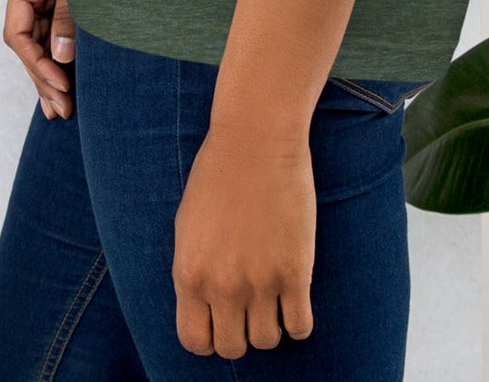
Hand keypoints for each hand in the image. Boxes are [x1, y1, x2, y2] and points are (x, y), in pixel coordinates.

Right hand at [3, 0, 75, 117]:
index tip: (61, 86)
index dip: (36, 64)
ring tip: (63, 104)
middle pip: (26, 39)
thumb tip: (60, 56)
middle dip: (42, 75)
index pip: (17, 33)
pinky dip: (63, 45)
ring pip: (40, 33)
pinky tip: (72, 71)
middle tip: (62, 111)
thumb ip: (70, 12)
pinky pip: (56, 21)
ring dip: (51, 66)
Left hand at [173, 121, 315, 356]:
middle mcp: (222, 286)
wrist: (256, 139)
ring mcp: (260, 282)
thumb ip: (194, 271)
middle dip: (241, 332)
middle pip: (232, 348)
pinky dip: (299, 321)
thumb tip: (204, 305)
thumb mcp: (188, 226)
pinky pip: (300, 327)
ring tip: (274, 298)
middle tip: (250, 308)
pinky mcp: (295, 272)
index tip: (222, 320)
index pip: (195, 341)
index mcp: (189, 275)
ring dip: (271, 325)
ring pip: (267, 341)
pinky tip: (295, 298)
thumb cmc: (218, 173)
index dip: (210, 336)